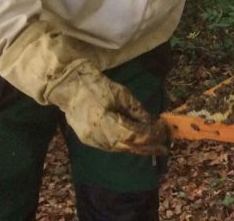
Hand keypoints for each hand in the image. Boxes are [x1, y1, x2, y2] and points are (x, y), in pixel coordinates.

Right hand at [0, 21, 168, 155]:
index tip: (162, 131)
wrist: (69, 87)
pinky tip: (136, 144)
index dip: (150, 135)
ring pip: (119, 149)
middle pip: (126, 146)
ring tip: (153, 148)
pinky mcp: (87, 140)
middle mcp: (96, 135)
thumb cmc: (97, 85)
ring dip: (137, 148)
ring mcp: (90, 140)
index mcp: (104, 120)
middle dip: (147, 147)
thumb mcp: (121, 93)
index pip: (132, 134)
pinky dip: (125, 146)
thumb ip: (136, 110)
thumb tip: (152, 122)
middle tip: (163, 148)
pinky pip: (110, 147)